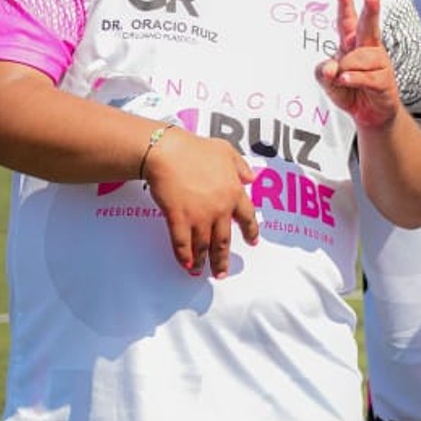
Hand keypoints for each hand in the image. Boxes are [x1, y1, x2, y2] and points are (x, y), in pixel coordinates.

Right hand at [140, 127, 259, 277]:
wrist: (168, 152)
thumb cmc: (195, 149)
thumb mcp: (226, 151)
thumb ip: (240, 166)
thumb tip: (251, 179)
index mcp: (234, 192)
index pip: (247, 217)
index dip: (251, 232)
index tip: (252, 243)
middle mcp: (220, 208)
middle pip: (224, 240)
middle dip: (222, 259)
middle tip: (222, 272)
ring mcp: (199, 216)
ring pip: (204, 246)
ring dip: (203, 262)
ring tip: (202, 272)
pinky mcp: (179, 219)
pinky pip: (182, 244)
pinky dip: (184, 257)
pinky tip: (186, 265)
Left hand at [316, 0, 400, 131]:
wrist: (370, 115)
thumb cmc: (351, 92)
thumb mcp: (328, 83)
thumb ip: (323, 73)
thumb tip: (329, 67)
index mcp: (353, 45)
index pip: (347, 22)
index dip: (345, 4)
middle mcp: (368, 50)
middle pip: (368, 27)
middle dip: (370, 10)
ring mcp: (379, 64)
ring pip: (361, 57)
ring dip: (348, 67)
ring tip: (343, 79)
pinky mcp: (384, 81)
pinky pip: (366, 76)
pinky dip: (354, 79)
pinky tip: (347, 80)